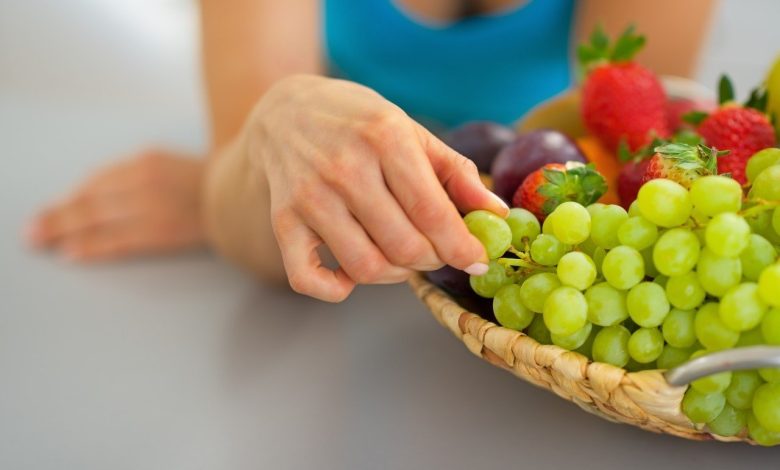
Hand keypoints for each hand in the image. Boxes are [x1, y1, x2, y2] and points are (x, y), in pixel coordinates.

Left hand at [27, 150, 205, 260]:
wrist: (246, 195)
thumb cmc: (207, 185)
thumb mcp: (168, 167)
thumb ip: (135, 179)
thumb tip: (94, 198)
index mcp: (145, 163)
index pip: (93, 184)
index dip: (67, 201)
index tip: (46, 214)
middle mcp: (144, 182)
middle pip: (89, 203)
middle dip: (56, 218)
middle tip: (31, 234)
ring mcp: (154, 207)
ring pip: (98, 221)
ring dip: (65, 233)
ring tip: (42, 243)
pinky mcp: (164, 230)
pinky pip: (120, 241)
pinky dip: (93, 247)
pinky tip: (73, 254)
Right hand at [248, 75, 508, 301]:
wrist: (286, 111)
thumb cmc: (358, 122)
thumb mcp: (411, 132)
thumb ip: (456, 173)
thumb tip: (498, 214)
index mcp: (385, 138)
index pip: (432, 212)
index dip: (462, 247)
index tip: (478, 261)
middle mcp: (344, 168)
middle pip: (404, 246)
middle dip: (432, 260)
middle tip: (436, 250)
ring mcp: (309, 196)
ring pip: (365, 266)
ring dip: (395, 275)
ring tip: (402, 257)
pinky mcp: (283, 220)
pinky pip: (308, 278)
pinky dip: (336, 290)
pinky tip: (351, 275)